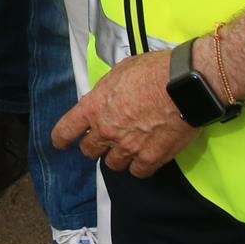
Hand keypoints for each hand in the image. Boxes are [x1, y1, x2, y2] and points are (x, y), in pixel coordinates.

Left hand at [51, 48, 197, 177]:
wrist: (184, 86)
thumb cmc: (153, 71)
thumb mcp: (120, 72)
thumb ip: (106, 91)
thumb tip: (105, 98)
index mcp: (95, 107)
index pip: (66, 130)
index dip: (61, 138)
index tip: (60, 143)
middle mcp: (107, 131)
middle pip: (89, 151)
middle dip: (94, 146)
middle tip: (105, 140)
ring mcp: (128, 147)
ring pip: (113, 164)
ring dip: (118, 157)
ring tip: (128, 147)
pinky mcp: (150, 158)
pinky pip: (138, 172)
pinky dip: (140, 166)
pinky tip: (144, 157)